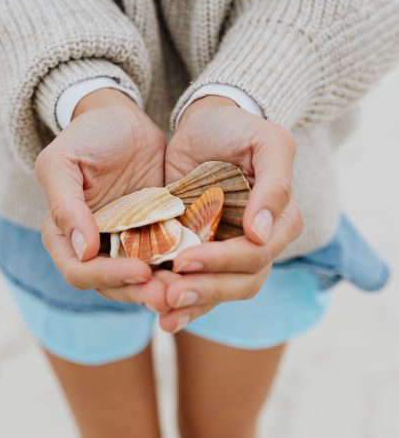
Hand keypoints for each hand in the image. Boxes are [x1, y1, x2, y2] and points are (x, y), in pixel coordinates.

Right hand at [35, 88, 167, 309]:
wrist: (122, 121)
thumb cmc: (86, 136)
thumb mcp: (63, 162)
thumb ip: (65, 205)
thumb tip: (83, 250)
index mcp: (65, 234)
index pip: (79, 271)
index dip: (107, 277)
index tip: (139, 271)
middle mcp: (95, 246)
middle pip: (113, 285)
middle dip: (140, 293)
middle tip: (170, 295)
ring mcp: (125, 242)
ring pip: (142, 279)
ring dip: (163, 287)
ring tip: (189, 288)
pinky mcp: (153, 234)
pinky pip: (166, 256)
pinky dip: (180, 267)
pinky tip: (201, 269)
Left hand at [158, 95, 302, 330]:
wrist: (205, 125)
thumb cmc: (238, 129)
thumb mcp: (268, 143)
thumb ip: (275, 184)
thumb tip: (260, 234)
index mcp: (279, 221)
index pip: (256, 256)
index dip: (223, 262)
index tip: (185, 260)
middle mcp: (258, 242)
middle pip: (240, 282)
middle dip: (205, 291)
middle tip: (170, 294)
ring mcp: (229, 249)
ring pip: (218, 290)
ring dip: (192, 304)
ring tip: (161, 312)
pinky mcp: (202, 248)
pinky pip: (197, 282)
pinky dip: (181, 300)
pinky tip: (160, 312)